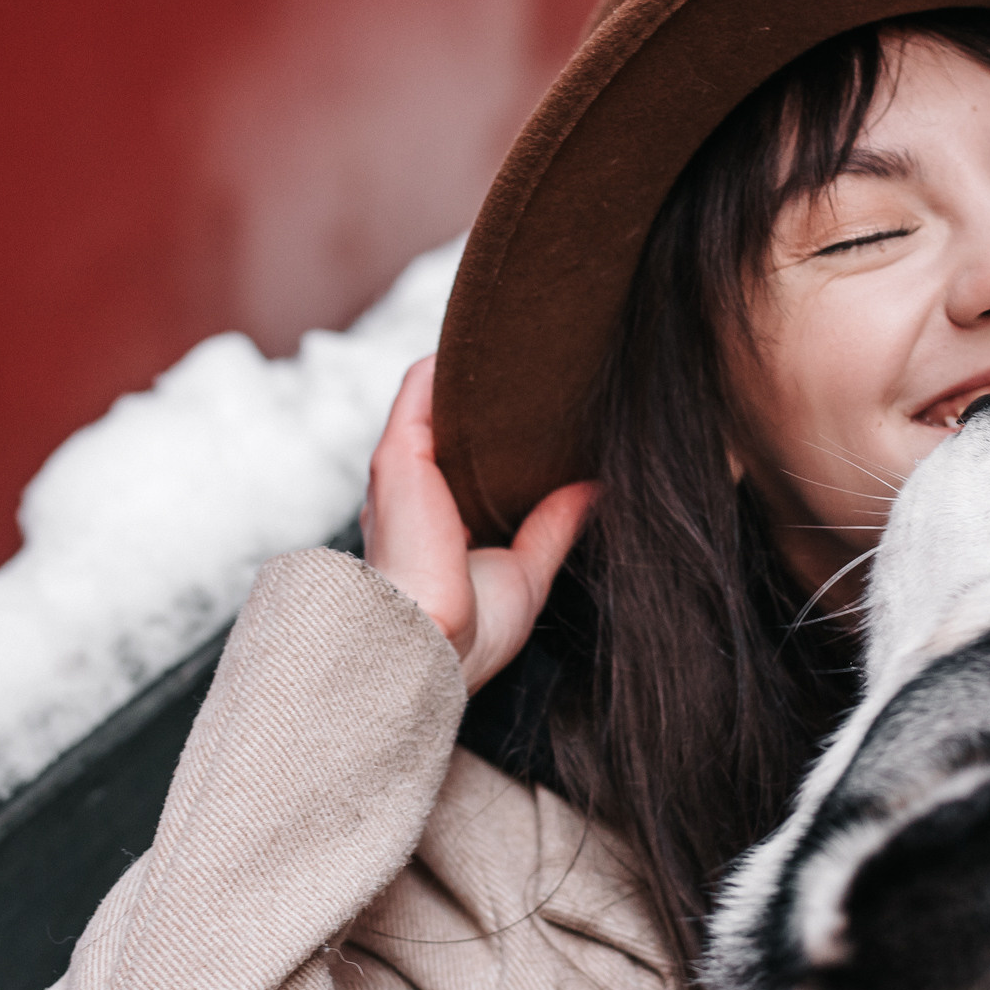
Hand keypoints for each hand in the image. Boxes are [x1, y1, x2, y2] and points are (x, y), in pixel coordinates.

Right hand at [362, 356, 595, 693]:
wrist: (428, 647)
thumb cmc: (467, 633)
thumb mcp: (526, 574)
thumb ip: (552, 528)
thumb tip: (592, 490)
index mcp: (435, 526)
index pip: (461, 463)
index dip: (495, 436)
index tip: (540, 412)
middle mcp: (413, 494)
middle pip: (446, 425)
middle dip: (486, 399)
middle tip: (540, 369)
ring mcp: (402, 472)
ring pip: (433, 397)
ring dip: (471, 372)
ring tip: (522, 342)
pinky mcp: (398, 454)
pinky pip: (420, 386)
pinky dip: (450, 362)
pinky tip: (487, 342)